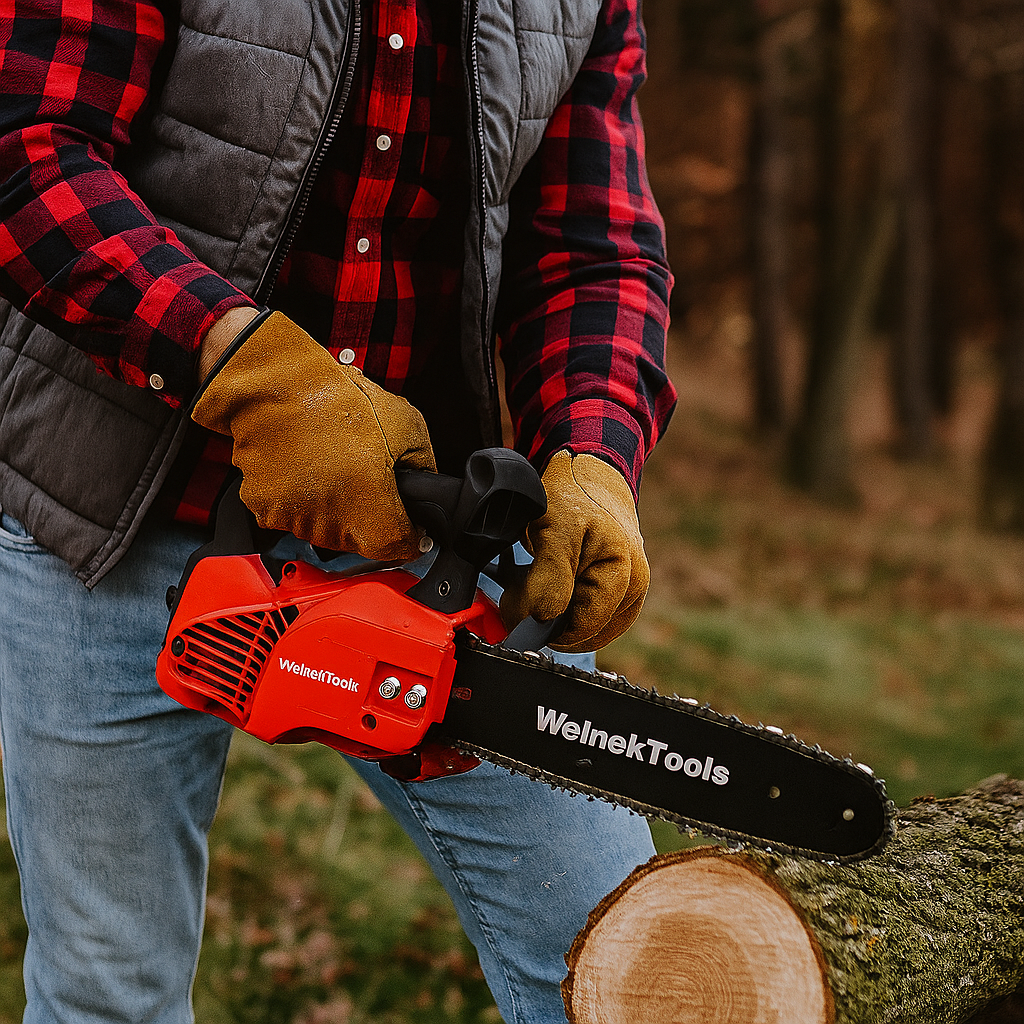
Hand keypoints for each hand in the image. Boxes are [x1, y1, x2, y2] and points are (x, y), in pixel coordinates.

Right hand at [191, 311, 435, 559]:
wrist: (276, 387)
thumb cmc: (337, 401)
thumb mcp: (408, 426)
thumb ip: (424, 467)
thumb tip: (425, 486)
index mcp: (372, 513)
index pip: (401, 548)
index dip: (412, 535)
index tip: (413, 526)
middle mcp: (333, 526)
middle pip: (364, 541)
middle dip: (372, 515)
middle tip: (367, 475)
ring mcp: (296, 521)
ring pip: (329, 530)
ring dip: (336, 507)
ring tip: (335, 464)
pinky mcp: (266, 511)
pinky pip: (295, 514)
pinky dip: (303, 497)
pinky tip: (307, 465)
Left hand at [500, 451, 649, 652]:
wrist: (590, 474)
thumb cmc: (575, 496)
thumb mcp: (554, 530)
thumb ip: (549, 579)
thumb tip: (540, 621)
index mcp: (625, 575)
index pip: (580, 630)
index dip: (542, 623)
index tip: (517, 598)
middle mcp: (634, 589)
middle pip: (583, 633)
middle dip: (548, 617)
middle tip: (523, 585)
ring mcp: (630, 593)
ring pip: (583, 629)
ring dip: (555, 613)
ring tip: (541, 580)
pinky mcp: (621, 594)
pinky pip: (587, 618)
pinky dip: (564, 608)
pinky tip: (553, 586)